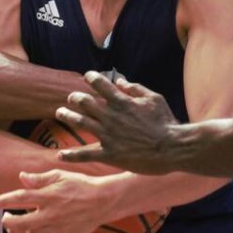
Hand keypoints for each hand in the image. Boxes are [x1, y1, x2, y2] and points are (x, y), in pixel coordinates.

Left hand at [0, 170, 117, 232]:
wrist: (102, 202)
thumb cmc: (81, 185)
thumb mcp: (60, 175)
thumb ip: (39, 178)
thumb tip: (22, 177)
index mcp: (50, 196)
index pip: (21, 198)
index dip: (6, 200)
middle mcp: (51, 214)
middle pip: (20, 224)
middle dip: (7, 222)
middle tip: (4, 217)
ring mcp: (56, 228)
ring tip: (13, 227)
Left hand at [55, 71, 177, 173]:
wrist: (172, 148)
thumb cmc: (166, 122)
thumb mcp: (154, 98)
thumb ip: (135, 88)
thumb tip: (119, 80)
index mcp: (121, 102)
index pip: (99, 84)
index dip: (90, 78)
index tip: (86, 77)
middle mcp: (111, 116)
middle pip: (83, 102)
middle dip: (73, 98)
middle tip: (70, 98)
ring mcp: (108, 135)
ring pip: (79, 122)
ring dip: (67, 116)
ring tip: (60, 113)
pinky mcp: (109, 154)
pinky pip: (85, 154)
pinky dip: (71, 155)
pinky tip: (60, 155)